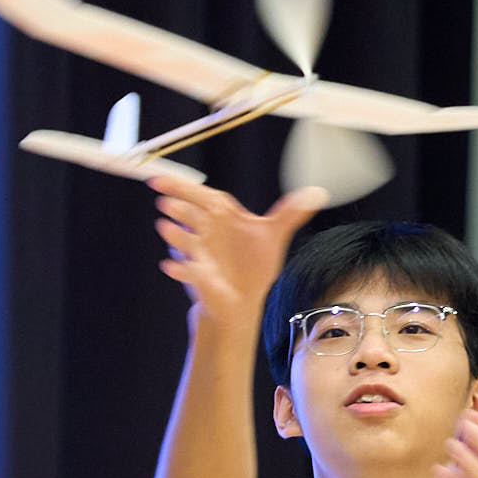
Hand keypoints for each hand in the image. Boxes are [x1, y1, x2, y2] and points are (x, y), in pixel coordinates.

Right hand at [151, 176, 326, 333]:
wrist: (243, 299)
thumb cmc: (253, 263)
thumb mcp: (274, 235)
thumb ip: (291, 212)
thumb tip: (319, 193)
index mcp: (220, 215)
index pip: (200, 194)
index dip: (180, 185)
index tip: (158, 178)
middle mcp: (206, 232)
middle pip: (189, 215)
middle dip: (179, 208)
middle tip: (166, 201)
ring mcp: (200, 255)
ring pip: (185, 241)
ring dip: (175, 235)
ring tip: (166, 227)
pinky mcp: (201, 277)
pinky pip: (187, 272)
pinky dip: (180, 270)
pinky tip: (172, 268)